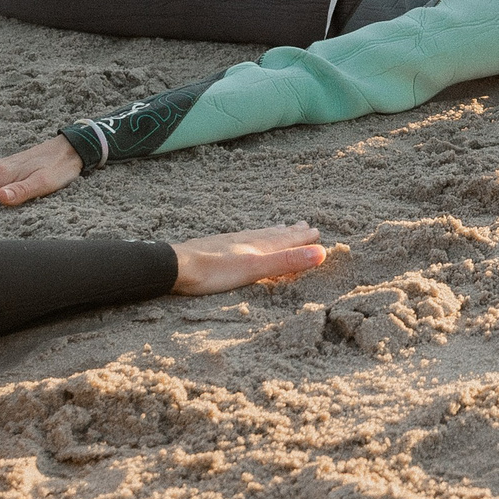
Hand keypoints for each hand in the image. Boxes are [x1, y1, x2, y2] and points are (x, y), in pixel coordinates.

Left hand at [171, 223, 327, 293]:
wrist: (177, 267)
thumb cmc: (216, 272)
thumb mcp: (256, 269)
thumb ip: (287, 262)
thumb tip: (321, 253)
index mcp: (258, 247)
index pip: (286, 241)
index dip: (302, 239)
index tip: (317, 232)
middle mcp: (245, 241)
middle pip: (273, 235)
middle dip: (290, 233)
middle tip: (304, 225)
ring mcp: (229, 243)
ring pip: (257, 235)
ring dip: (272, 233)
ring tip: (281, 227)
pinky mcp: (214, 247)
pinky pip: (241, 238)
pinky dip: (250, 236)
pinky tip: (244, 237)